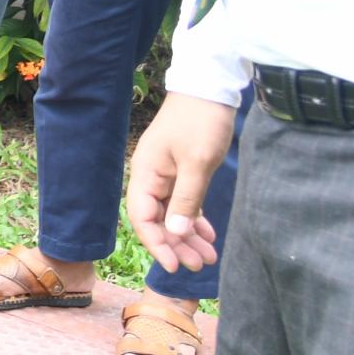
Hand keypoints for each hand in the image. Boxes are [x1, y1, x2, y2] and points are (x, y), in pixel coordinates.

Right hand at [124, 95, 238, 274]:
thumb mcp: (197, 162)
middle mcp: (152, 177)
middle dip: (177, 245)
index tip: (175, 266)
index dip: (157, 244)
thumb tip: (176, 232)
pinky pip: (185, 203)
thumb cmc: (200, 121)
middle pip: (158, 220)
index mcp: (146, 174)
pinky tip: (209, 235)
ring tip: (208, 257)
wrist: (210, 88)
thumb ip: (186, 199)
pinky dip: (195, 219)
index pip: (143, 218)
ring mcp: (167, 174)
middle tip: (200, 265)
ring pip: (173, 214)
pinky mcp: (183, 171)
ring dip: (188, 237)